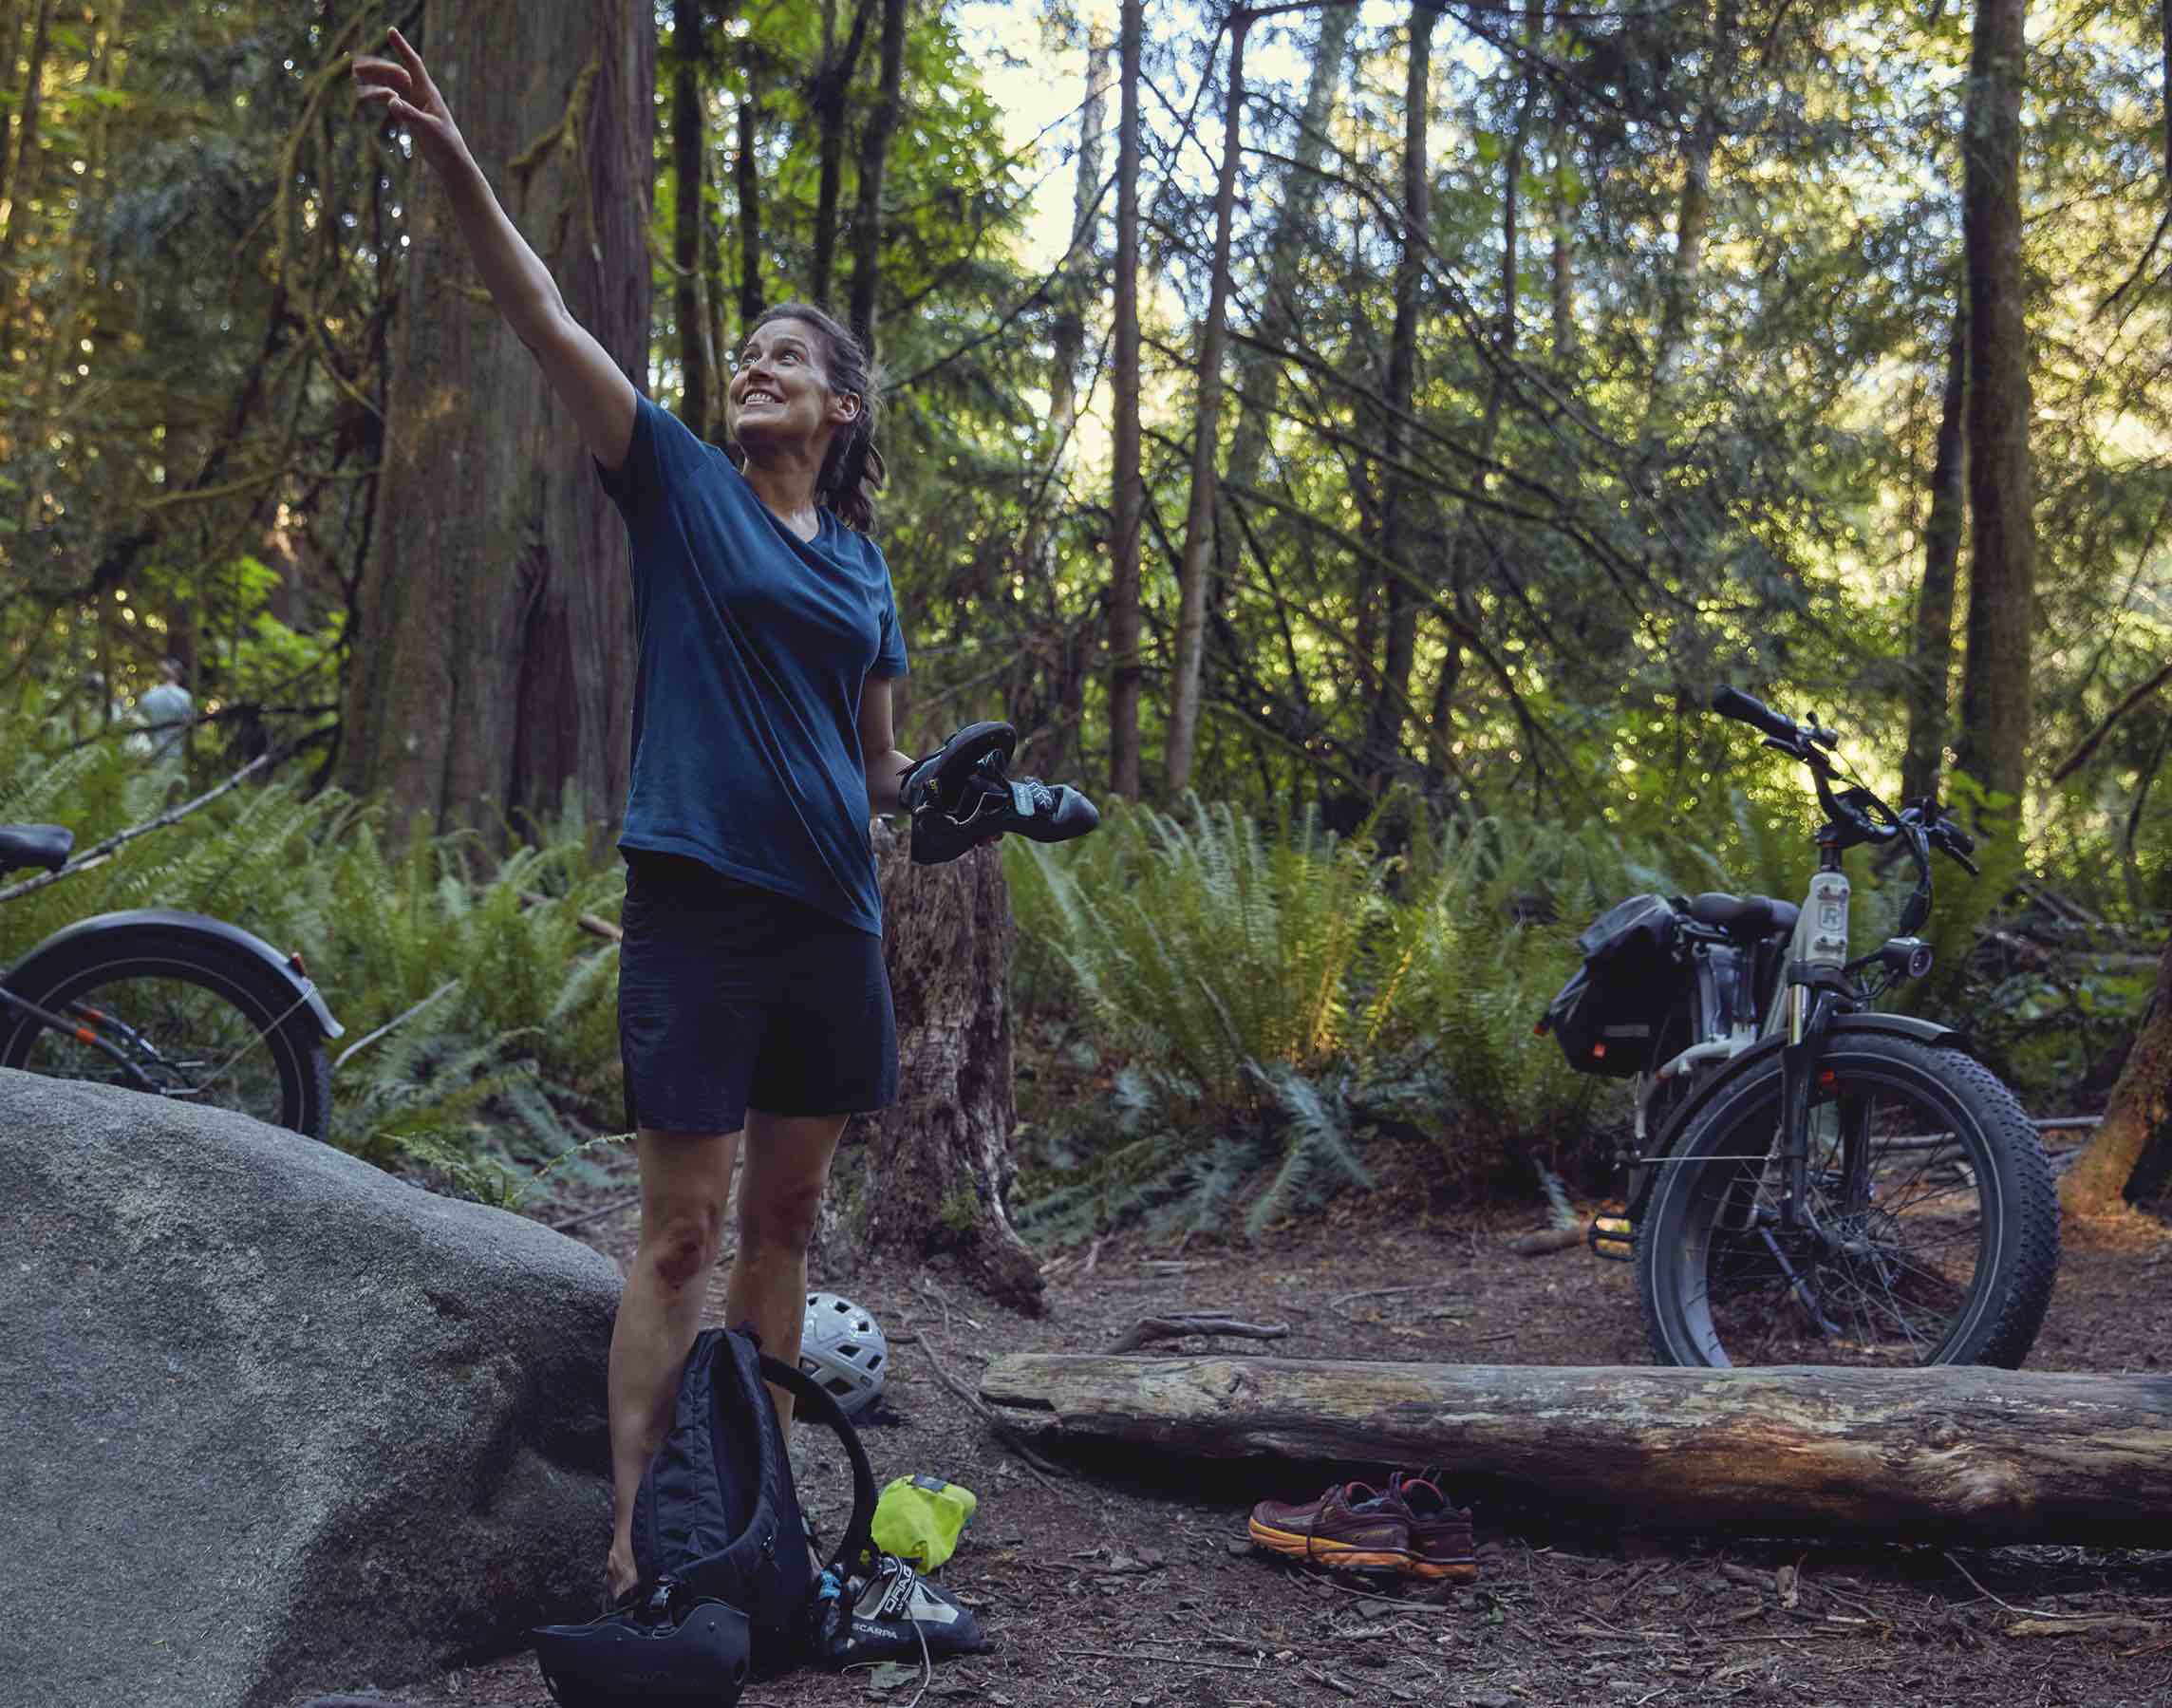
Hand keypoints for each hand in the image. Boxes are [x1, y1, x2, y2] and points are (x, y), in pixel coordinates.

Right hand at [352, 27, 466, 172]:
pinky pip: (392, 100)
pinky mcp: (411, 115)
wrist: (451, 163)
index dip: (402, 47)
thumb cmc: (445, 145)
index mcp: (428, 92)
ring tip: (355, 78)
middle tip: (356, 67)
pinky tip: (366, 96)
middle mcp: (421, 94)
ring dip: (375, 80)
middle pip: (396, 73)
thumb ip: (409, 114)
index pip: (413, 64)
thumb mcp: (427, 128)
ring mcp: (415, 104)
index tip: (390, 31)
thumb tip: (391, 101)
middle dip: (377, 68)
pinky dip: (379, 96)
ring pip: (392, 85)